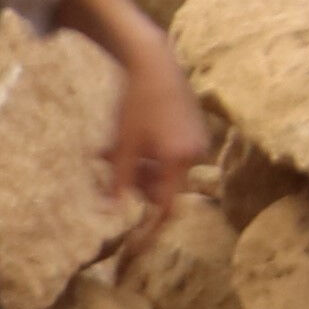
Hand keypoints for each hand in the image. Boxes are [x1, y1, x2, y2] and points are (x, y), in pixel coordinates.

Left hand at [100, 46, 213, 239]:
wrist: (155, 64)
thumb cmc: (136, 103)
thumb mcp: (123, 144)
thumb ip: (119, 181)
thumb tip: (112, 213)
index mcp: (178, 160)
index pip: (166, 206)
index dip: (150, 227)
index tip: (136, 245)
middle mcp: (194, 154)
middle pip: (164, 188)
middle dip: (137, 188)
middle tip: (111, 177)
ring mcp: (197, 141)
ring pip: (164, 171)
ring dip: (140, 170)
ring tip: (112, 152)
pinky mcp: (193, 130)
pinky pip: (170, 155)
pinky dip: (149, 156)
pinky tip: (126, 143)